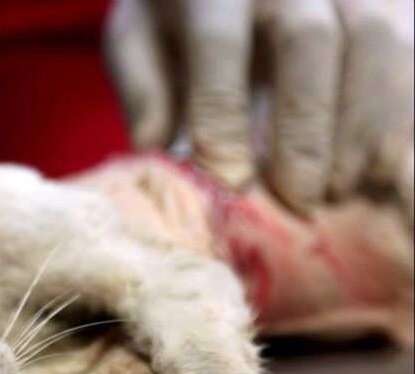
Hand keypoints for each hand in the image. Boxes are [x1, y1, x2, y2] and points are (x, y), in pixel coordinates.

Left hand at [106, 0, 413, 215]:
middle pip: (309, 41)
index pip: (218, 44)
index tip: (227, 180)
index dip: (223, 115)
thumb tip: (155, 146)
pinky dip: (397, 118)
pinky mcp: (390, 4)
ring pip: (374, 44)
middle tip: (296, 199)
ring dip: (361, 126)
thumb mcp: (140, 40)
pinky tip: (376, 171)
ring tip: (337, 191)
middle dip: (304, 128)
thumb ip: (145, 87)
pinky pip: (408, 56)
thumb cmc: (176, 17)